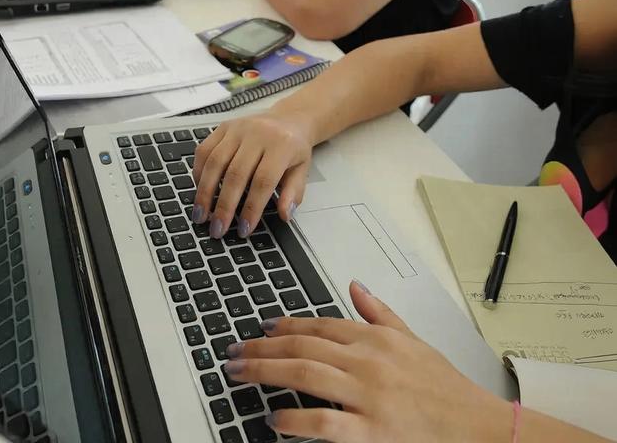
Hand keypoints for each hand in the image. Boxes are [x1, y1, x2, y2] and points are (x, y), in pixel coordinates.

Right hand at [192, 110, 316, 238]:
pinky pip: (204, 151)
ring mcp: (237, 128)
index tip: (244, 229)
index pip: (263, 181)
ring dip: (205, 193)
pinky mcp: (222, 127)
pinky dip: (199, 173)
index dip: (252, 208)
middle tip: (217, 229)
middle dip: (224, 206)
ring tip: (201, 215)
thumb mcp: (302, 170)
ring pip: (215, 162)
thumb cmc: (293, 148)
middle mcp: (257, 133)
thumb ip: (293, 194)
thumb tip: (285, 215)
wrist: (288, 118)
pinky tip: (199, 191)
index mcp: (281, 145)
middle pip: (235, 174)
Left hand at [223, 281, 512, 442]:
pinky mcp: (371, 431)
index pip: (319, 324)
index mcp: (376, 338)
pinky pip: (322, 422)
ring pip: (303, 374)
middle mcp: (367, 361)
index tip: (261, 327)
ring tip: (239, 375)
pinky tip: (274, 419)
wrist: (479, 428)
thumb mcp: (415, 340)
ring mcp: (367, 395)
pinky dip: (293, 420)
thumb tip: (355, 285)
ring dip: (263, 372)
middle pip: (301, 346)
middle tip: (234, 352)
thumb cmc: (446, 389)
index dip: (284, 325)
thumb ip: (380, 313)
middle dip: (260, 347)